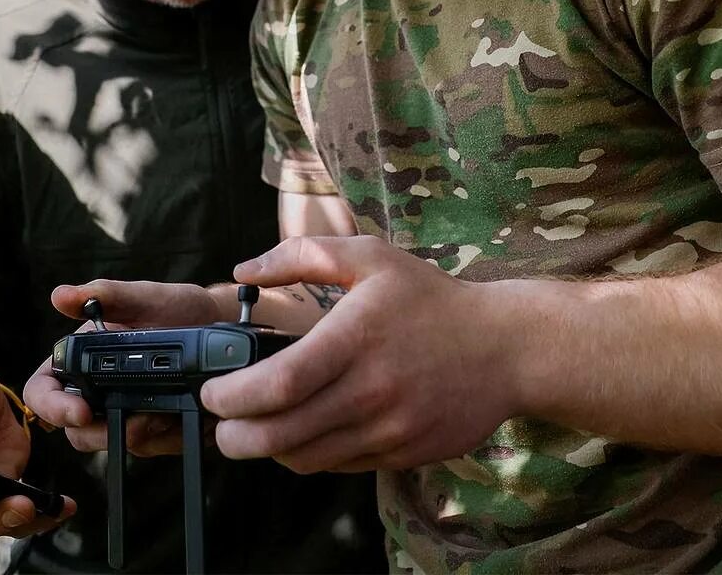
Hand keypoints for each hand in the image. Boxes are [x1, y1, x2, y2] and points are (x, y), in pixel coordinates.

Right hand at [23, 279, 225, 456]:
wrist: (219, 325)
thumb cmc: (177, 307)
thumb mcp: (145, 297)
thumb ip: (107, 295)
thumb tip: (62, 296)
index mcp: (80, 359)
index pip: (43, 391)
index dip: (52, 407)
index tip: (81, 412)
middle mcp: (95, 390)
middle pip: (77, 431)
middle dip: (103, 433)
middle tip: (139, 419)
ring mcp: (123, 411)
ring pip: (115, 442)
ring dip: (143, 432)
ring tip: (169, 409)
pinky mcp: (152, 427)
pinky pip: (151, 446)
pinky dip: (168, 435)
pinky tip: (185, 414)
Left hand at [201, 236, 517, 473]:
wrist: (507, 348)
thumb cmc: (433, 300)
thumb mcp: (373, 257)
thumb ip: (304, 255)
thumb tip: (245, 272)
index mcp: (357, 338)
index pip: (278, 384)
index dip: (232, 397)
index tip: (214, 390)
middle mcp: (371, 390)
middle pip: (279, 436)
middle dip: (234, 437)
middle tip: (224, 422)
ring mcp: (389, 429)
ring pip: (303, 459)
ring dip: (270, 449)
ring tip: (262, 425)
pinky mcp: (402, 454)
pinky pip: (339, 466)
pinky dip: (312, 453)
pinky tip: (312, 427)